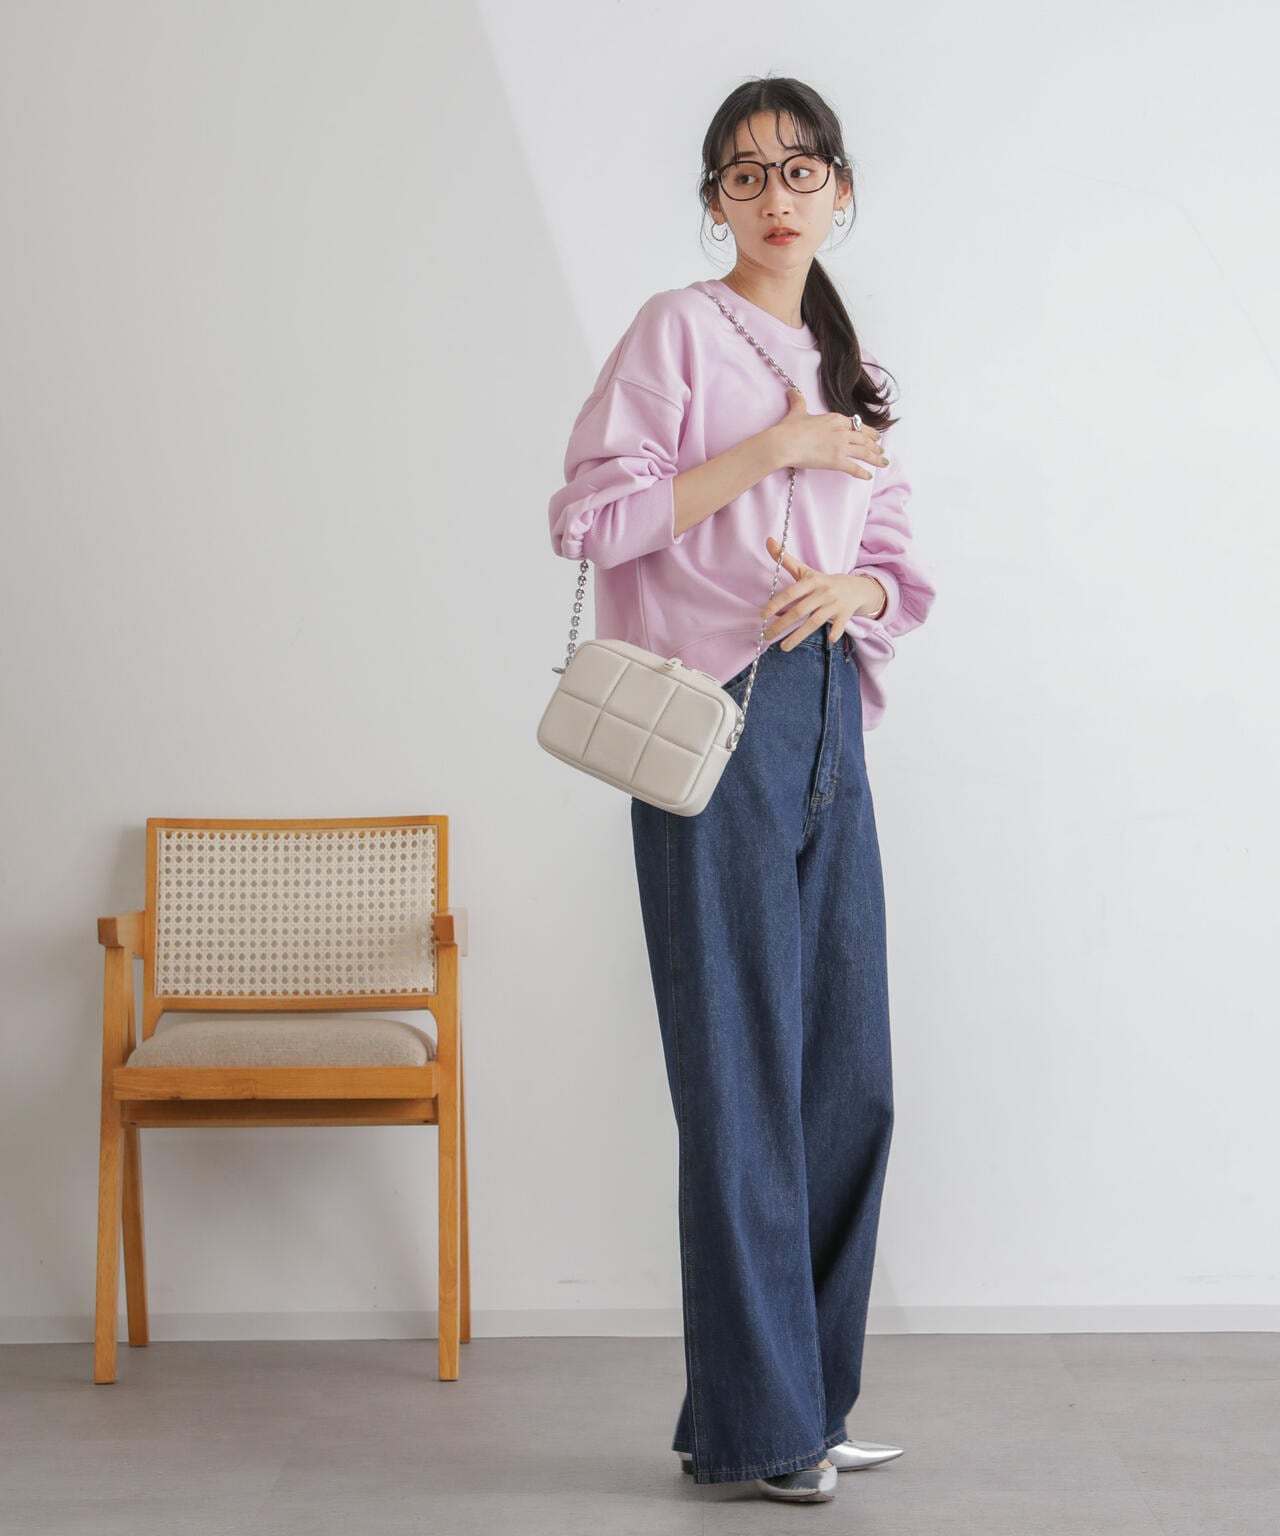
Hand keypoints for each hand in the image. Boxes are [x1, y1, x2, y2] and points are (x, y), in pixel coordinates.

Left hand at [760, 537, 885, 646]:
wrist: (855, 587)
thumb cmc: (823, 581)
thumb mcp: (806, 570)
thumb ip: (786, 559)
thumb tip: (768, 541)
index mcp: (812, 581)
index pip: (791, 593)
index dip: (776, 604)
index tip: (762, 615)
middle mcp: (823, 592)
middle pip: (800, 610)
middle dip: (783, 624)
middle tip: (767, 635)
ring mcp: (834, 604)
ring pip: (815, 621)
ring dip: (799, 636)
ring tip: (783, 647)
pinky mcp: (845, 614)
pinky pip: (840, 624)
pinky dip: (836, 631)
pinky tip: (829, 640)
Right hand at [768, 388, 888, 477]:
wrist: (783, 443)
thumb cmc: (789, 428)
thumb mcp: (797, 411)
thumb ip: (798, 401)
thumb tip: (792, 391)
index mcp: (835, 418)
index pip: (857, 425)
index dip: (868, 431)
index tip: (875, 435)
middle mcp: (842, 431)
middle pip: (864, 438)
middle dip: (875, 445)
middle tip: (881, 450)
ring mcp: (841, 446)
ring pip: (864, 452)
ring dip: (875, 458)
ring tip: (883, 462)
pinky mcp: (836, 461)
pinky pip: (854, 468)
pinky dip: (863, 473)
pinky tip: (869, 476)